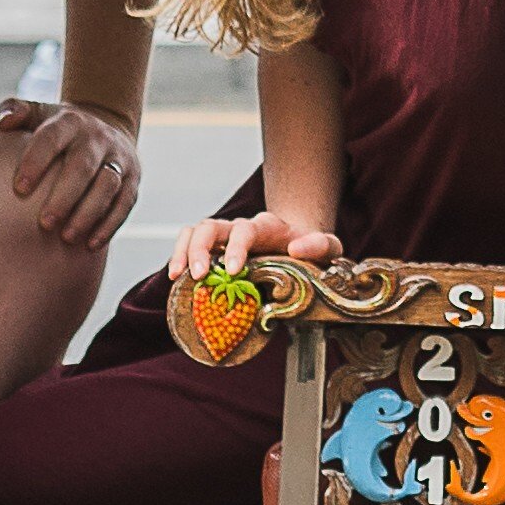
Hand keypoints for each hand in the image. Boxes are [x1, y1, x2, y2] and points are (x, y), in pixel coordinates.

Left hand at [0, 97, 139, 249]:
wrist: (106, 126)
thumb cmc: (58, 130)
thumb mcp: (38, 113)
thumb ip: (15, 110)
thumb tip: (4, 122)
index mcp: (70, 122)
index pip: (51, 139)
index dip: (36, 162)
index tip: (19, 189)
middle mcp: (97, 138)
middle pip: (82, 167)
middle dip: (64, 197)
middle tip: (44, 224)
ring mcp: (118, 159)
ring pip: (107, 186)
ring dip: (88, 213)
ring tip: (66, 237)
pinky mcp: (132, 179)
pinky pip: (125, 203)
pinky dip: (109, 224)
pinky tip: (91, 244)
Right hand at [173, 208, 342, 282]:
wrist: (300, 241)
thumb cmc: (312, 247)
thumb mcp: (328, 246)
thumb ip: (319, 245)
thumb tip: (296, 248)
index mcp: (267, 227)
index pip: (245, 230)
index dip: (236, 248)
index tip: (232, 271)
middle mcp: (241, 228)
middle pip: (211, 226)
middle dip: (201, 248)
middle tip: (199, 276)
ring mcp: (225, 237)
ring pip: (195, 231)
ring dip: (183, 251)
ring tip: (177, 276)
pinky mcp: (216, 249)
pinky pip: (190, 244)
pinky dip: (179, 257)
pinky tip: (175, 278)